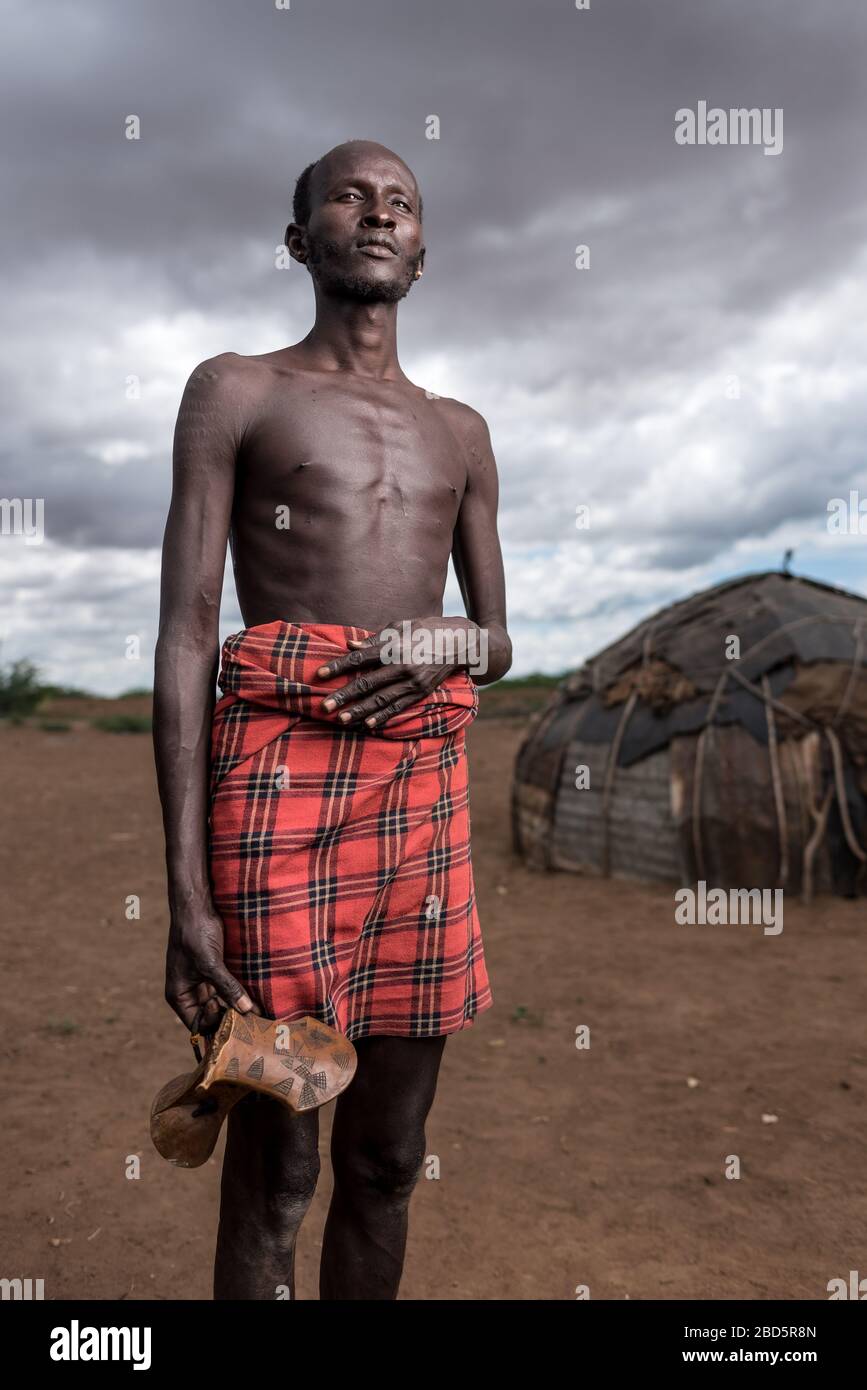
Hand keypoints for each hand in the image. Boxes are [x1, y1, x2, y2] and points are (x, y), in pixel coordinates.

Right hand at [165, 907, 255, 1032]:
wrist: (197, 906)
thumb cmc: (194, 933)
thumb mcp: (210, 963)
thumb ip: (227, 987)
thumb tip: (246, 1011)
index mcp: (179, 995)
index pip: (198, 1024)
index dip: (216, 1026)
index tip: (236, 1022)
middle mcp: (190, 992)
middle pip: (211, 1016)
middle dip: (230, 1018)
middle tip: (253, 1022)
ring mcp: (203, 982)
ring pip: (221, 1004)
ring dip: (237, 1007)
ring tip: (258, 1012)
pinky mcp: (216, 971)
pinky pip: (228, 989)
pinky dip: (239, 994)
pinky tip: (256, 997)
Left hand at [317, 616, 475, 728]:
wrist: (462, 642)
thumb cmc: (428, 629)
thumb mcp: (402, 625)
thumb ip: (375, 639)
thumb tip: (350, 646)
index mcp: (395, 646)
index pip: (361, 658)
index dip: (339, 666)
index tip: (321, 674)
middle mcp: (403, 666)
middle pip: (368, 683)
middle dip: (344, 696)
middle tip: (324, 706)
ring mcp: (414, 682)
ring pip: (382, 700)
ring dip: (360, 711)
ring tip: (342, 719)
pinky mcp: (422, 692)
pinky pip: (399, 707)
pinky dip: (384, 717)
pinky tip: (368, 724)